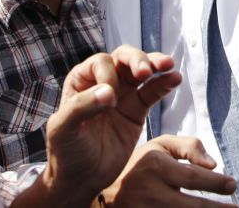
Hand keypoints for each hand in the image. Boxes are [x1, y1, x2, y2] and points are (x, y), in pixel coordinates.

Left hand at [34, 46, 181, 204]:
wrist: (81, 179)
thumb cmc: (65, 152)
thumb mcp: (63, 129)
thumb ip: (81, 107)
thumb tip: (109, 92)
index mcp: (81, 81)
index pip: (101, 63)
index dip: (109, 74)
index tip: (110, 98)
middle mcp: (103, 82)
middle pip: (124, 58)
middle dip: (137, 59)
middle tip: (145, 71)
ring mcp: (122, 95)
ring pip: (141, 71)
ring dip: (155, 64)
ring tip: (168, 64)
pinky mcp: (137, 111)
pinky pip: (153, 92)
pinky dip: (165, 84)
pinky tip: (175, 78)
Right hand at [100, 135, 237, 206]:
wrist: (102, 189)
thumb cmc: (139, 163)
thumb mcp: (160, 145)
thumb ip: (189, 147)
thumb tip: (213, 164)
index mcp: (155, 167)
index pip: (192, 177)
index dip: (215, 183)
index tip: (233, 184)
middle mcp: (149, 192)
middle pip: (190, 207)